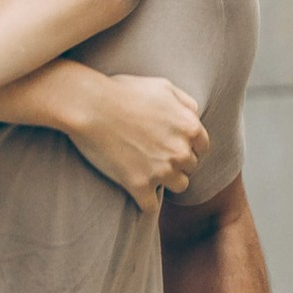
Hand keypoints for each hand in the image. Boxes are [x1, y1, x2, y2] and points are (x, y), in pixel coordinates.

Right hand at [71, 73, 206, 212]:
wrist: (90, 106)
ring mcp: (161, 171)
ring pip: (178, 186)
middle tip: (153, 153)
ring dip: (166, 180)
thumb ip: (185, 102)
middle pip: (190, 167)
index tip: (169, 143)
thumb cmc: (123, 92)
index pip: (202, 147)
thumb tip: (196, 115)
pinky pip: (151, 205)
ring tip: (147, 170)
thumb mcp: (163, 86)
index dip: (186, 145)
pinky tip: (135, 188)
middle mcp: (180, 151)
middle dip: (176, 161)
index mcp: (190, 127)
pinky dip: (144, 200)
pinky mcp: (139, 186)